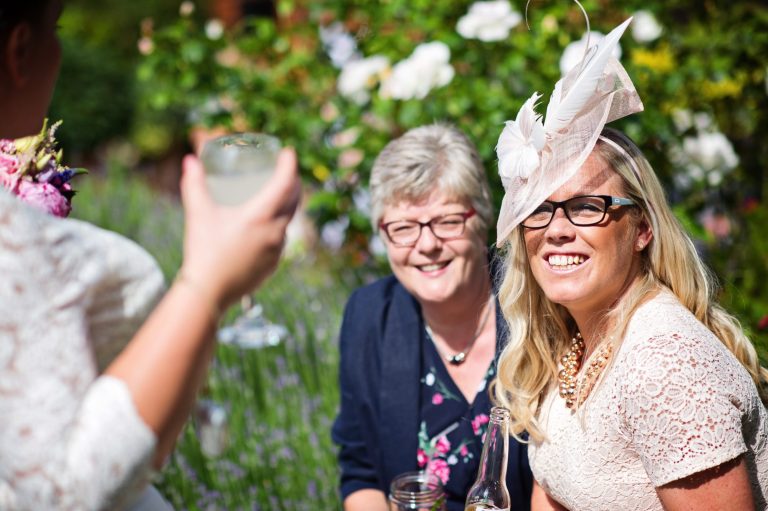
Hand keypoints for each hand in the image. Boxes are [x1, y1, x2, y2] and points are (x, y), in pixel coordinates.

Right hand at [178, 147, 300, 311]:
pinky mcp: (274, 265)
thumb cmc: (203, 251)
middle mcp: (276, 232)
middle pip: (294, 201)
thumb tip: (189, 160)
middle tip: (284, 170)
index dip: (290, 164)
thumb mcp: (198, 213)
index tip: (288, 152)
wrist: (208, 293)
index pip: (286, 183)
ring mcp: (278, 251)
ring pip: (287, 221)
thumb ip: (194, 183)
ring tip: (276, 195)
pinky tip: (267, 226)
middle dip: (292, 182)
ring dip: (285, 205)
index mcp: (262, 216)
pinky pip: (281, 240)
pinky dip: (277, 226)